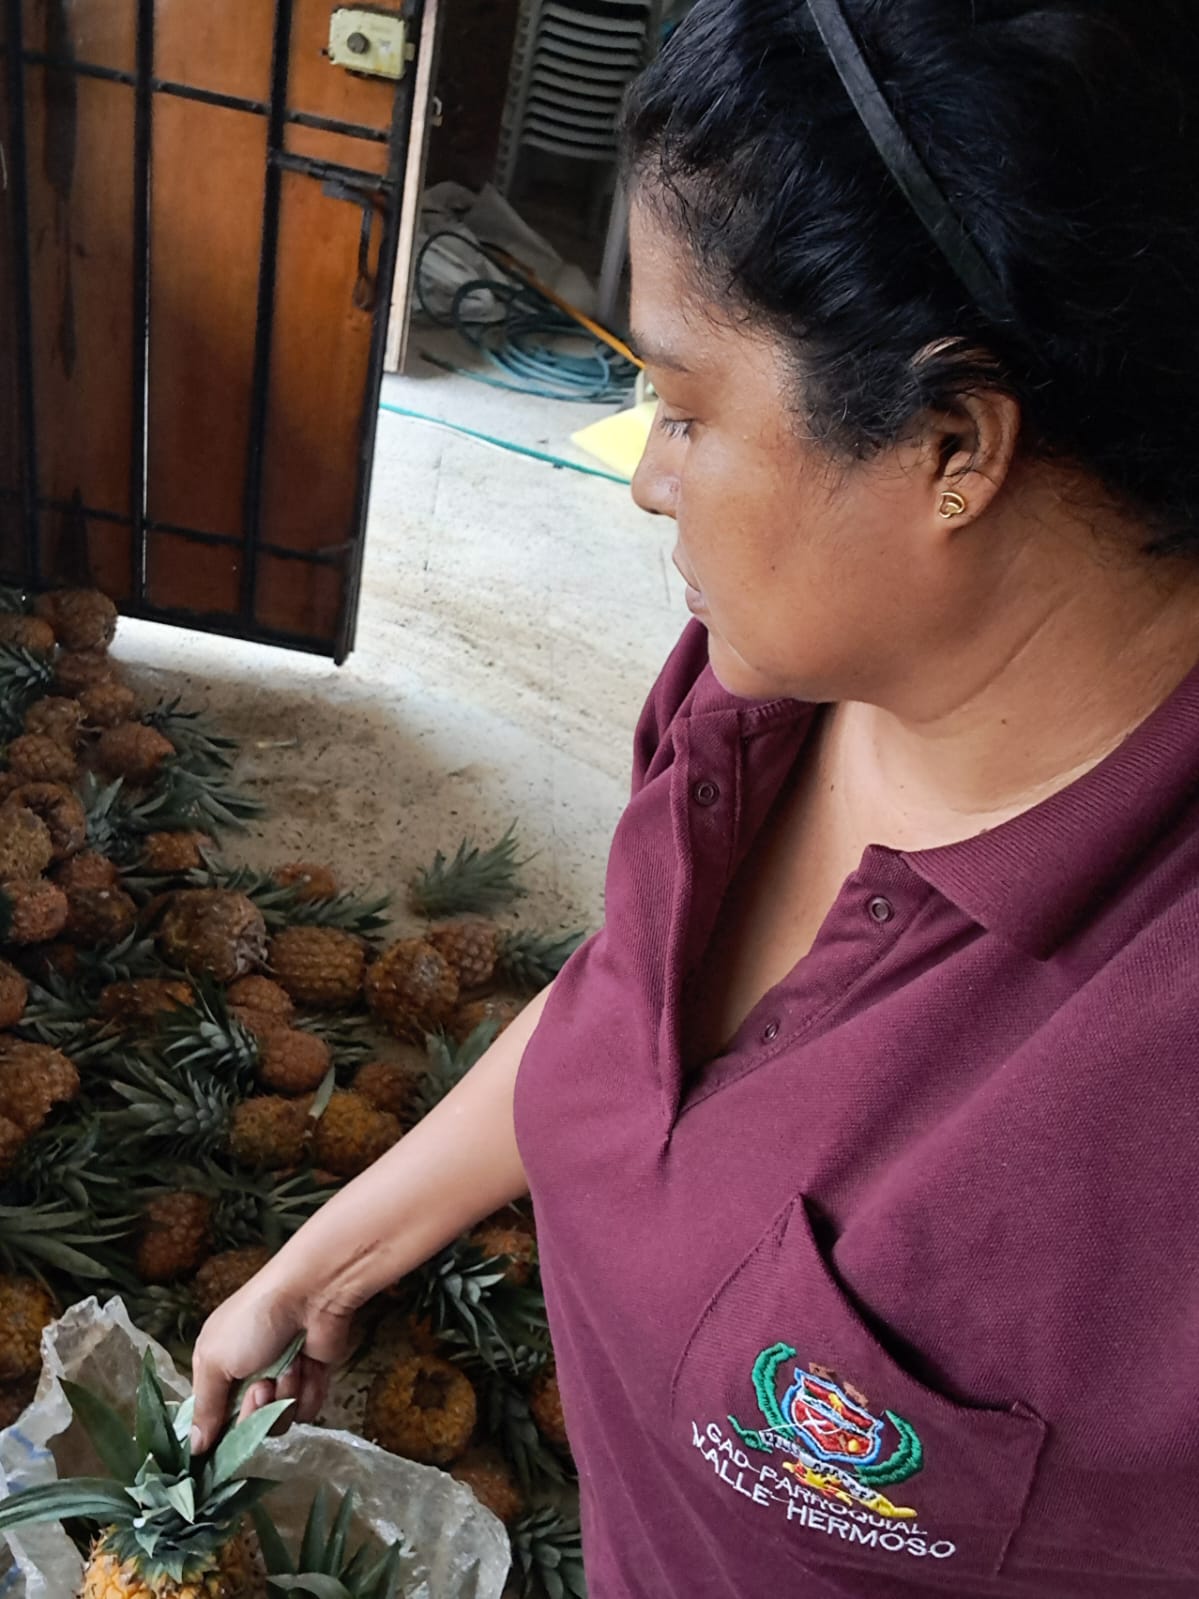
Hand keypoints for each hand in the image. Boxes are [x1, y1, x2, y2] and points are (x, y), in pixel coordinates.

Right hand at [189, 1264, 356, 1453]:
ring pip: (278, 1421)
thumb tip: (193, 1448)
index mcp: (218, 1366)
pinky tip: (309, 1366)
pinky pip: (307, 1409)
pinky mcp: (313, 1378)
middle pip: (246, 1425)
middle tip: (263, 1386)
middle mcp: (248, 1375)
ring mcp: (282, 1378)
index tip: (221, 1439)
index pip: (211, 1416)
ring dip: (284, 1396)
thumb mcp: (214, 1360)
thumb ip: (204, 1407)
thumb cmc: (254, 1322)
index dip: (217, 1430)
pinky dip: (308, 1390)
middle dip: (255, 1410)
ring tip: (290, 1368)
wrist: (312, 1295)